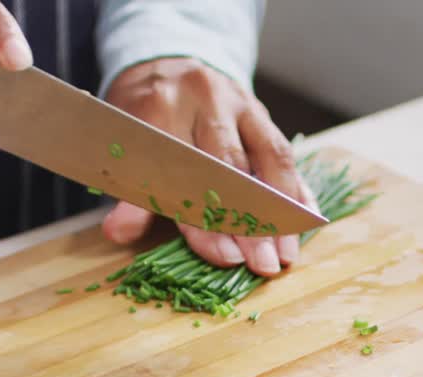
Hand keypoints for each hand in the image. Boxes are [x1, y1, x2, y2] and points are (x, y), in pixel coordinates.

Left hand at [101, 57, 317, 276]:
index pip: (187, 176)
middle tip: (264, 264)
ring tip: (287, 252)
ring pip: (269, 157)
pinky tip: (305, 220)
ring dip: (281, 210)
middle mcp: (204, 100)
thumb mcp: (124, 150)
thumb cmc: (142, 119)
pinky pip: (283, 151)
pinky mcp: (260, 109)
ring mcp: (238, 102)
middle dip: (250, 222)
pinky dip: (296, 188)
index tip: (226, 257)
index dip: (207, 221)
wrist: (163, 65)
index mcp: (161, 108)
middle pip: (233, 169)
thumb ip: (127, 195)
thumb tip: (118, 233)